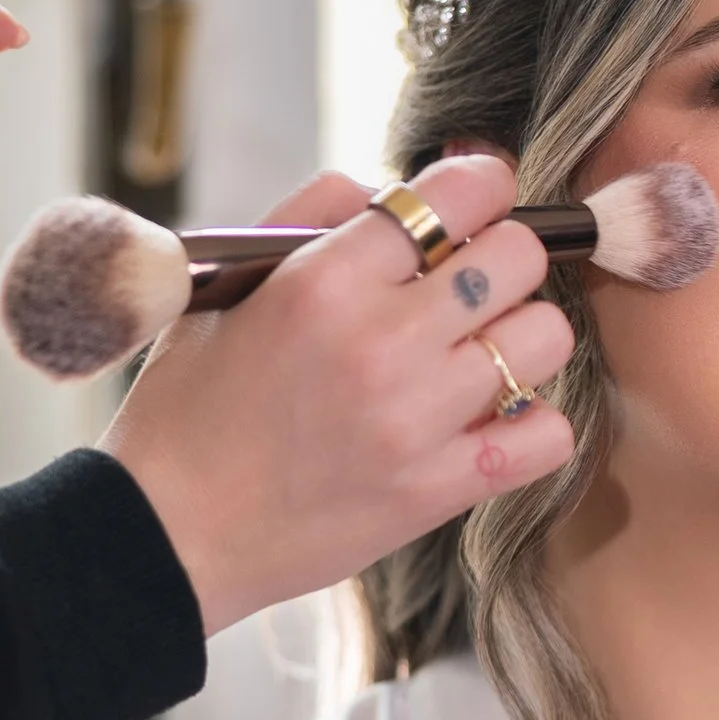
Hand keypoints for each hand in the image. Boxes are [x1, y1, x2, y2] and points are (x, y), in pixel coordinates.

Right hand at [100, 152, 575, 635]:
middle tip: (473, 285)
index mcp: (324, 280)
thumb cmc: (188, 409)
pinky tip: (495, 421)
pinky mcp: (439, 491)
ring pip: (546, 339)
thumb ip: (308, 216)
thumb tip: (390, 187)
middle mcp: (382, 342)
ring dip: (522, 337)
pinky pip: (548, 437)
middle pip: (519, 257)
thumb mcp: (225, 286)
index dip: (481, 184)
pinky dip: (537, 425)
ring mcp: (418, 421)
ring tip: (479, 356)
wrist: (170, 534)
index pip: (458, 192)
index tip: (474, 201)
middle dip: (505, 257)